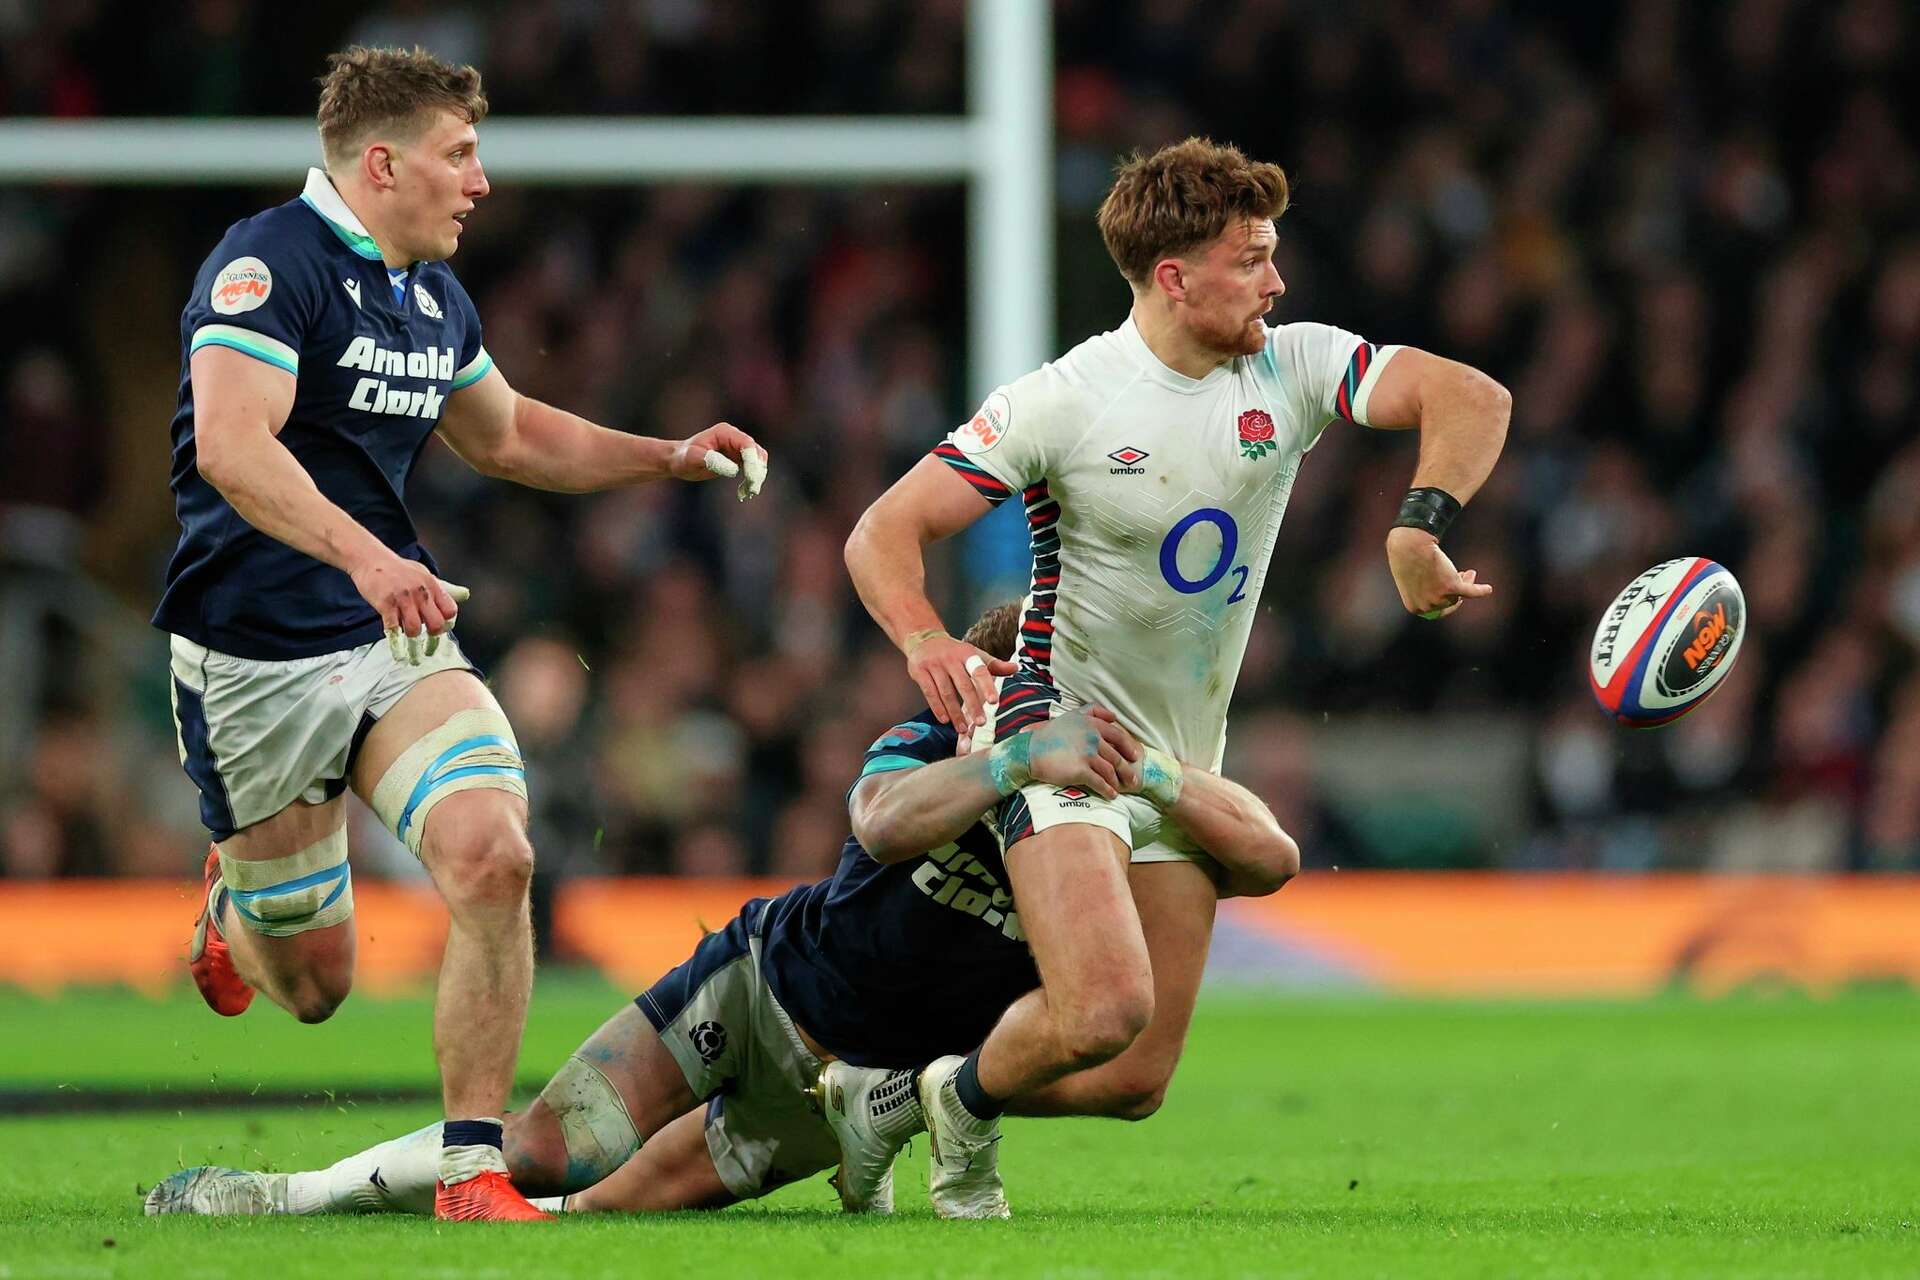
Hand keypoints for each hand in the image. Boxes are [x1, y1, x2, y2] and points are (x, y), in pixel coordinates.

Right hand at [349, 553, 466, 664]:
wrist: (371, 559)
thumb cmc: (398, 569)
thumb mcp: (424, 573)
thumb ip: (441, 588)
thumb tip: (464, 594)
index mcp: (432, 585)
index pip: (450, 610)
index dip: (446, 621)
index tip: (439, 625)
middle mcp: (420, 592)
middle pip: (436, 624)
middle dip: (432, 633)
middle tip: (425, 633)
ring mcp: (403, 599)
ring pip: (414, 629)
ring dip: (411, 634)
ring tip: (406, 629)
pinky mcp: (385, 604)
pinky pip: (393, 627)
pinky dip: (394, 634)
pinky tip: (393, 630)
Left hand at [670, 421, 767, 499]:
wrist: (678, 461)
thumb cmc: (684, 457)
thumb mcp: (694, 458)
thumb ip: (712, 461)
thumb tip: (734, 469)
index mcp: (724, 432)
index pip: (747, 443)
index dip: (752, 459)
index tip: (751, 477)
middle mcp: (734, 437)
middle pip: (756, 452)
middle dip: (757, 469)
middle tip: (753, 488)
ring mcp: (737, 447)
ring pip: (757, 460)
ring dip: (756, 475)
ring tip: (749, 491)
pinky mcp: (738, 458)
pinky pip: (752, 468)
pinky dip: (751, 479)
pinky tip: (744, 491)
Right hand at [905, 631, 1016, 733]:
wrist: (924, 638)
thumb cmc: (954, 651)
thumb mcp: (974, 654)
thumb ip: (994, 665)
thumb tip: (1016, 668)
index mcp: (967, 653)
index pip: (980, 670)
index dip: (987, 686)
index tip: (993, 702)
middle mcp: (951, 658)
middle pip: (963, 685)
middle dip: (972, 706)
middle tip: (980, 723)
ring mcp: (934, 665)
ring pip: (946, 693)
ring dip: (955, 712)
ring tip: (963, 728)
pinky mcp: (920, 671)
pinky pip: (930, 693)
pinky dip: (937, 708)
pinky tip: (944, 719)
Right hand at [1022, 706, 1143, 800]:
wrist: (1029, 751)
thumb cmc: (1049, 735)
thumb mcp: (1071, 716)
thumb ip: (1092, 711)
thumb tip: (1113, 716)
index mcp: (1091, 723)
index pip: (1117, 735)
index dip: (1129, 747)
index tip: (1135, 756)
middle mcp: (1092, 736)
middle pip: (1116, 755)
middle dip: (1127, 769)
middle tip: (1133, 779)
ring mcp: (1087, 753)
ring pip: (1110, 770)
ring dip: (1118, 781)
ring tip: (1121, 788)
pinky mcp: (1080, 770)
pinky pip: (1100, 782)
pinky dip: (1107, 790)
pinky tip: (1111, 795)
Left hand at [1386, 526, 1490, 618]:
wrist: (1409, 546)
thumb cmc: (1406, 558)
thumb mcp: (1411, 579)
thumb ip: (1423, 589)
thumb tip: (1436, 588)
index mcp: (1414, 607)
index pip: (1436, 608)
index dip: (1445, 599)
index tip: (1449, 591)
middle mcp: (1427, 606)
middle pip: (1449, 602)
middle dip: (1456, 590)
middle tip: (1461, 576)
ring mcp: (1439, 598)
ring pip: (1459, 594)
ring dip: (1465, 582)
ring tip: (1469, 572)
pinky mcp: (1451, 587)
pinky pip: (1471, 591)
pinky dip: (1480, 590)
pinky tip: (1488, 589)